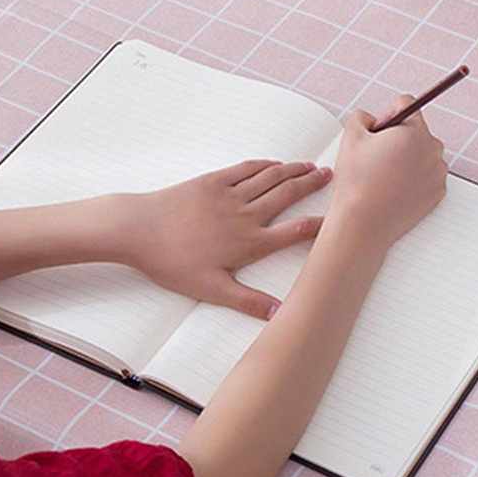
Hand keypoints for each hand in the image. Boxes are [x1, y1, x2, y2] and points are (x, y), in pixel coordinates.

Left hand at [116, 160, 331, 319]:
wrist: (139, 228)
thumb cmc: (172, 262)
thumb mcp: (210, 288)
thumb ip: (247, 300)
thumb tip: (279, 312)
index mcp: (249, 243)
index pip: (295, 231)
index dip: (321, 224)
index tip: (338, 218)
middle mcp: (246, 215)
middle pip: (288, 195)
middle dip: (311, 185)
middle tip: (331, 176)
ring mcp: (230, 194)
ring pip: (270, 178)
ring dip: (293, 171)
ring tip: (311, 166)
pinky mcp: (213, 181)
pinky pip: (246, 169)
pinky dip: (265, 165)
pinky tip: (275, 164)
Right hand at [328, 95, 446, 252]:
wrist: (364, 223)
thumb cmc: (357, 181)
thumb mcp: (350, 136)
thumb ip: (361, 116)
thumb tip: (371, 119)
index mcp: (414, 131)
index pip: (406, 104)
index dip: (387, 115)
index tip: (377, 133)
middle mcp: (433, 149)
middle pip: (416, 129)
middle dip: (398, 137)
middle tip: (376, 157)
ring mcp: (438, 172)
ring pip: (422, 152)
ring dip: (406, 157)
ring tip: (384, 175)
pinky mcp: (438, 192)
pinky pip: (426, 174)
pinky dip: (413, 177)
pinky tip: (393, 187)